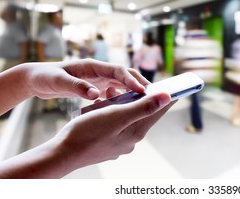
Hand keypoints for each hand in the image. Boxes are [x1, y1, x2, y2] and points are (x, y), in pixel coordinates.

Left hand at [24, 59, 148, 99]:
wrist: (37, 79)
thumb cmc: (46, 77)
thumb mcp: (59, 82)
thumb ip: (77, 87)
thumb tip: (96, 94)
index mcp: (93, 67)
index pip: (119, 71)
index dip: (132, 80)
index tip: (143, 91)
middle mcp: (99, 71)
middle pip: (125, 76)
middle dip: (139, 84)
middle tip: (153, 96)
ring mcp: (98, 79)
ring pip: (121, 85)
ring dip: (132, 93)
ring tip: (142, 104)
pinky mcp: (95, 87)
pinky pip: (113, 92)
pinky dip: (119, 99)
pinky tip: (120, 109)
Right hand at [52, 91, 175, 172]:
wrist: (62, 154)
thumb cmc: (87, 132)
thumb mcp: (117, 116)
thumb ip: (143, 107)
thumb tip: (167, 98)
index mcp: (136, 131)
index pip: (158, 110)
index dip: (167, 97)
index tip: (177, 86)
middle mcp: (131, 139)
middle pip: (143, 113)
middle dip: (140, 98)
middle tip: (138, 85)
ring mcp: (119, 143)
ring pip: (127, 117)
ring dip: (123, 104)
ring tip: (111, 94)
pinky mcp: (107, 143)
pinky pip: (115, 124)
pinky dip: (112, 113)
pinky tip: (101, 107)